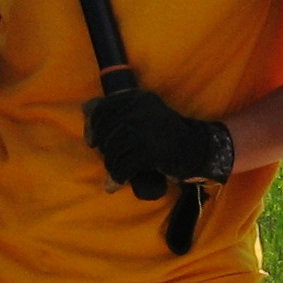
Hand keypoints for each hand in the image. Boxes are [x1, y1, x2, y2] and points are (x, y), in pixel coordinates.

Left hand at [84, 88, 234, 189]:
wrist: (197, 149)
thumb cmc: (165, 134)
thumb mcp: (143, 114)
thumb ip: (117, 110)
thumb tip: (84, 108)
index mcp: (137, 98)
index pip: (103, 108)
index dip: (92, 126)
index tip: (92, 141)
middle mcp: (140, 110)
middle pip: (106, 132)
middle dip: (104, 149)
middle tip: (110, 159)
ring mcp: (146, 130)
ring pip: (113, 150)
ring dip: (111, 165)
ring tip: (116, 171)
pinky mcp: (151, 151)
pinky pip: (123, 166)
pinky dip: (116, 178)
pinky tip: (114, 185)